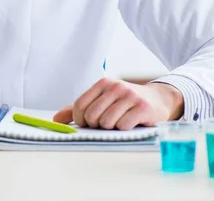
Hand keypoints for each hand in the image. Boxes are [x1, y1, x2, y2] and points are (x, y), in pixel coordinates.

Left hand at [53, 78, 183, 130]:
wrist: (157, 100)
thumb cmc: (124, 102)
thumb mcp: (102, 100)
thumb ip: (78, 109)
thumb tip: (56, 119)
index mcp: (102, 84)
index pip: (79, 105)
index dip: (80, 120)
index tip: (88, 124)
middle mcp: (115, 87)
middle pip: (92, 116)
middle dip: (96, 126)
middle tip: (107, 124)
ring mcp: (130, 96)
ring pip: (107, 122)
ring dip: (112, 128)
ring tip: (120, 122)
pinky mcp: (143, 108)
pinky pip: (124, 126)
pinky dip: (125, 130)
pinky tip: (131, 124)